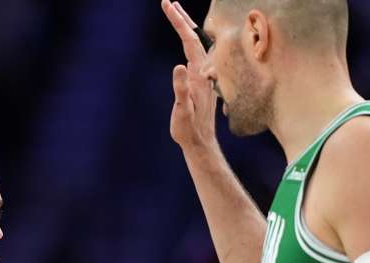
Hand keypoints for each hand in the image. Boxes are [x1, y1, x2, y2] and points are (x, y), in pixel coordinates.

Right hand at [162, 0, 217, 149]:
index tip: (167, 6)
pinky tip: (185, 42)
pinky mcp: (199, 81)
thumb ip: (181, 89)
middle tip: (168, 2)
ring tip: (175, 14)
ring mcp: (202, 75)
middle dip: (181, 18)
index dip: (178, 22)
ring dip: (185, 28)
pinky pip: (193, 55)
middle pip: (193, 37)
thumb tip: (178, 66)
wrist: (200, 142)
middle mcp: (203, 71)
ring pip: (194, 45)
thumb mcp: (182, 110)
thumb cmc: (189, 129)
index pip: (188, 41)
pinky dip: (187, 42)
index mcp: (199, 74)